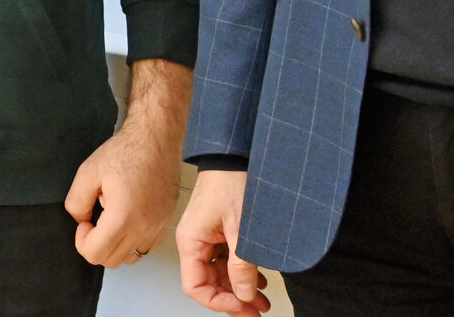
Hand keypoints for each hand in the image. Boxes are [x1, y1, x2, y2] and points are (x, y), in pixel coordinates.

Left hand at [64, 58, 189, 266]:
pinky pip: (146, 247)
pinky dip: (132, 241)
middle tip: (95, 219)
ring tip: (112, 217)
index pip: (95, 254)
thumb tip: (81, 220)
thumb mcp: (88, 171)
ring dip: (115, 245)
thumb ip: (76, 202)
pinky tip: (127, 218)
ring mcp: (158, 227)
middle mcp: (144, 229)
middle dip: (97, 244)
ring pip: (130, 257)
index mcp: (123, 218)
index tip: (85, 221)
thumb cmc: (125, 151)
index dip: (82, 240)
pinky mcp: (166, 222)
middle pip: (111, 260)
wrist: (156, 138)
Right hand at [176, 169, 269, 314]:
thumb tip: (245, 294)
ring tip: (262, 300)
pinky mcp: (220, 229)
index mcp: (191, 242)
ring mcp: (208, 235)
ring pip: (221, 272)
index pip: (196, 286)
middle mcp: (196, 241)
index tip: (243, 305)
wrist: (236, 153)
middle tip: (256, 312)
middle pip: (209, 282)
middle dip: (233, 299)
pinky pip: (228, 258)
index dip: (219, 302)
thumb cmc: (231, 181)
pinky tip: (259, 279)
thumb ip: (241, 265)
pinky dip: (243, 271)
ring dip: (240, 287)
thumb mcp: (240, 228)